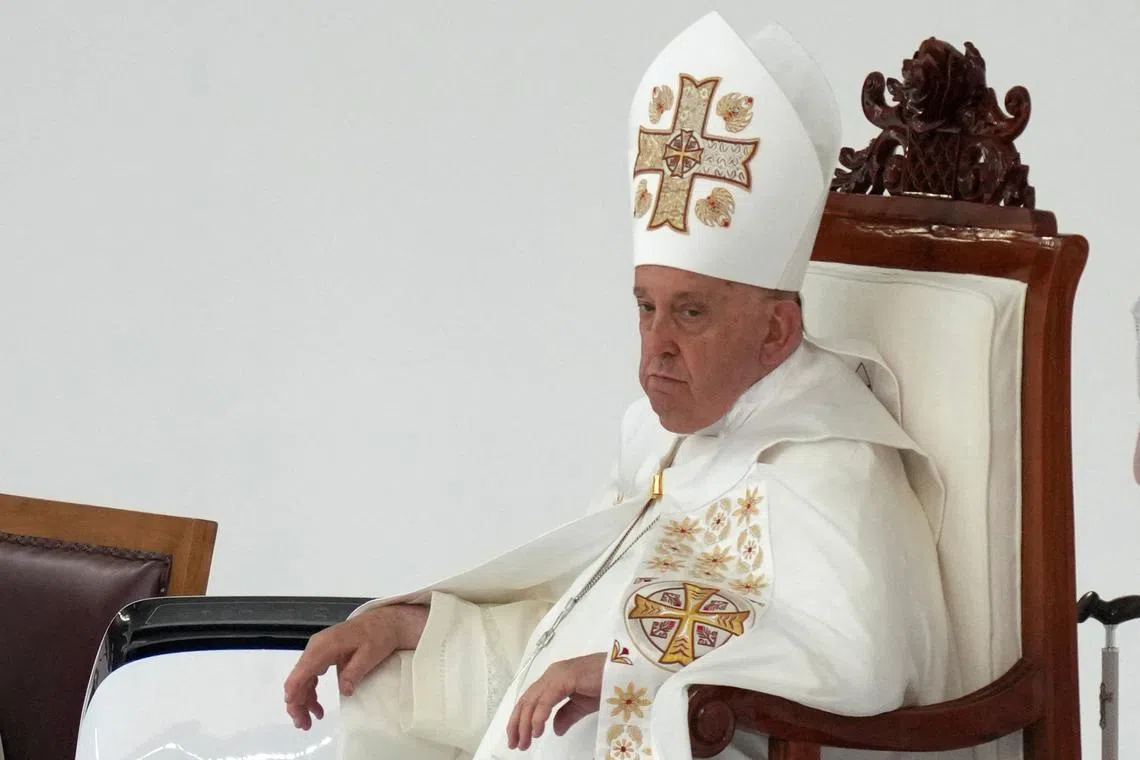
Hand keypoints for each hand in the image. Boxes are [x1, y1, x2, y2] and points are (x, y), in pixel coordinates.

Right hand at [283, 603, 427, 729]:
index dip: (294, 694)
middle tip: (304, 725)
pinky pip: (311, 674)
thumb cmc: (377, 636)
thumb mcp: (369, 655)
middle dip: (298, 703)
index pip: (301, 673)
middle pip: (298, 678)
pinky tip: (316, 706)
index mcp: (323, 647)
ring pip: (303, 678)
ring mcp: (318, 649)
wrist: (384, 621)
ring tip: (310, 720)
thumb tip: (344, 691)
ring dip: (304, 700)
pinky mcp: (323, 653)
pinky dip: (311, 691)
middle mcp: (316, 647)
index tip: (295, 712)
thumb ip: (354, 673)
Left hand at [506, 652, 605, 750]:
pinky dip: (539, 715)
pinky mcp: (565, 677)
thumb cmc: (607, 684)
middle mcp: (551, 674)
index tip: (517, 739)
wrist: (625, 672)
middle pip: (526, 700)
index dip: (520, 719)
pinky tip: (537, 730)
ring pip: (532, 700)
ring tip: (524, 741)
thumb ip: (567, 715)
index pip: (530, 700)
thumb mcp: (583, 705)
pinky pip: (546, 699)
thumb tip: (555, 730)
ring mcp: (557, 674)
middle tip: (515, 744)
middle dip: (517, 723)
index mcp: (554, 679)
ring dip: (525, 723)